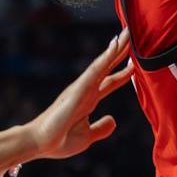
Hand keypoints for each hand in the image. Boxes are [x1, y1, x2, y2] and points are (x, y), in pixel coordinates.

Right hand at [26, 29, 133, 159]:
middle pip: (108, 66)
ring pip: (103, 63)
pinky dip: (106, 57)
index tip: (136, 61)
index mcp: (88, 99)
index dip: (124, 72)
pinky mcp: (78, 89)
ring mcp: (82, 87)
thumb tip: (113, 121)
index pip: (110, 81)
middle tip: (131, 33)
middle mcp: (86, 89)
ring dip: (116, 48)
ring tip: (127, 32)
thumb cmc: (59, 141)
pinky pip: (95, 70)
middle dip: (120, 51)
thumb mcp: (87, 136)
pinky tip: (115, 46)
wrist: (40, 144)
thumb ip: (100, 128)